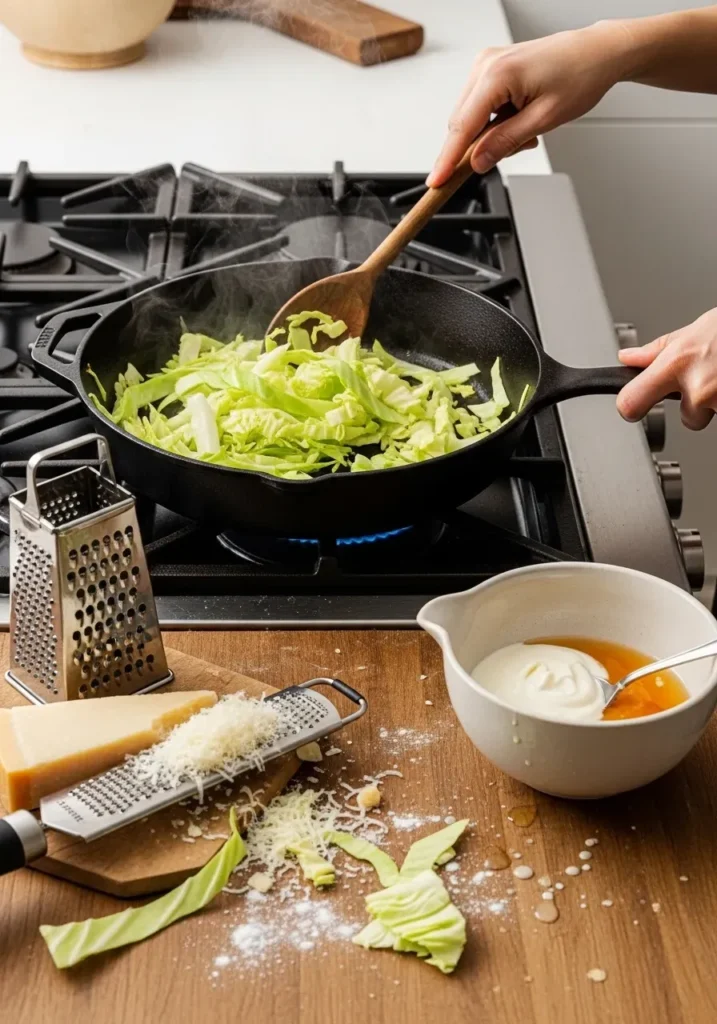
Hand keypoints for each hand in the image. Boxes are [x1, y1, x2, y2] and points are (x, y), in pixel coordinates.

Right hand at [427, 21, 633, 186]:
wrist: (598, 52)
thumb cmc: (580, 75)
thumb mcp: (543, 119)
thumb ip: (505, 142)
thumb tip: (478, 161)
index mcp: (497, 74)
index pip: (462, 127)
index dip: (447, 160)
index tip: (435, 183)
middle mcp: (485, 64)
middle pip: (461, 123)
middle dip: (479, 147)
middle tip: (512, 151)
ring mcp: (487, 64)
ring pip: (471, 118)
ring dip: (491, 135)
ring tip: (528, 131)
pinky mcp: (492, 69)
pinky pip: (481, 107)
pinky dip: (496, 122)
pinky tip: (520, 120)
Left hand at [618, 308, 716, 430]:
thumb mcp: (697, 330)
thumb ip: (660, 350)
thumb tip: (629, 359)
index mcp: (678, 363)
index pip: (631, 402)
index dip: (630, 407)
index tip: (632, 408)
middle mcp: (698, 386)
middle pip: (686, 417)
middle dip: (696, 404)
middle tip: (712, 379)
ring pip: (711, 417)